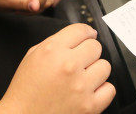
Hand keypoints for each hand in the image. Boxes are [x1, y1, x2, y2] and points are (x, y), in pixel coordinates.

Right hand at [0, 24, 114, 113]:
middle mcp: (68, 66)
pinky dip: (102, 90)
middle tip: (79, 62)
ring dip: (95, 71)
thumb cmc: (25, 91)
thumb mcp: (32, 56)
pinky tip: (88, 92)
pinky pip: (110, 89)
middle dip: (88, 53)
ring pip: (105, 66)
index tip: (87, 37)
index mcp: (52, 50)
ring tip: (82, 79)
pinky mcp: (90, 106)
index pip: (81, 30)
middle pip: (95, 47)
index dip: (85, 33)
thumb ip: (55, 43)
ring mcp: (81, 87)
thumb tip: (80, 35)